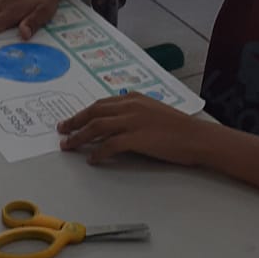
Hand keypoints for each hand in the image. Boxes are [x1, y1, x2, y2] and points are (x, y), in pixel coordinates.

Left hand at [58, 93, 201, 165]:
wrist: (196, 137)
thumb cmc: (179, 127)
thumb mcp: (154, 111)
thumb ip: (135, 112)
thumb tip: (118, 121)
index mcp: (134, 98)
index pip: (101, 103)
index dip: (84, 112)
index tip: (72, 120)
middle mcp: (130, 105)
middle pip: (94, 112)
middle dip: (75, 121)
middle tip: (62, 130)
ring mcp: (133, 121)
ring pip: (97, 127)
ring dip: (79, 136)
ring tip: (68, 146)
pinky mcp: (136, 138)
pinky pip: (109, 145)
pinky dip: (98, 152)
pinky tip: (92, 159)